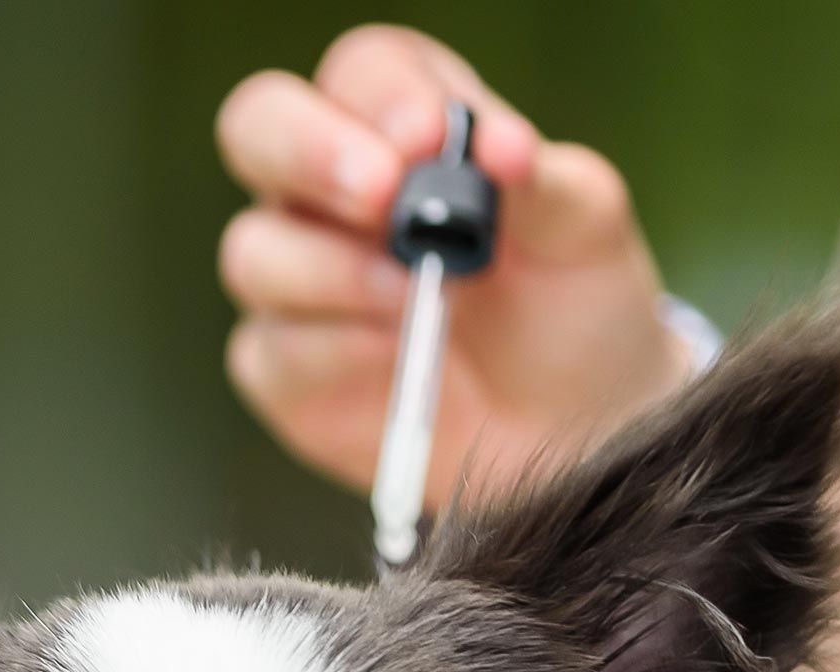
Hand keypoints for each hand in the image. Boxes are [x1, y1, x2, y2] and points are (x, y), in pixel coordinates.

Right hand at [214, 26, 692, 504]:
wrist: (574, 428)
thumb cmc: (571, 309)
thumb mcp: (583, 233)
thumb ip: (544, 182)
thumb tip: (502, 148)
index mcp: (402, 126)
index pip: (362, 75)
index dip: (384, 98)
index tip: (430, 137)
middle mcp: (331, 193)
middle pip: (260, 128)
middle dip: (311, 153)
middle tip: (380, 195)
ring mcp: (298, 279)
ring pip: (255, 250)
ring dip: (335, 272)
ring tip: (413, 300)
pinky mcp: (288, 371)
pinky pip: (272, 351)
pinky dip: (331, 354)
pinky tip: (393, 361)